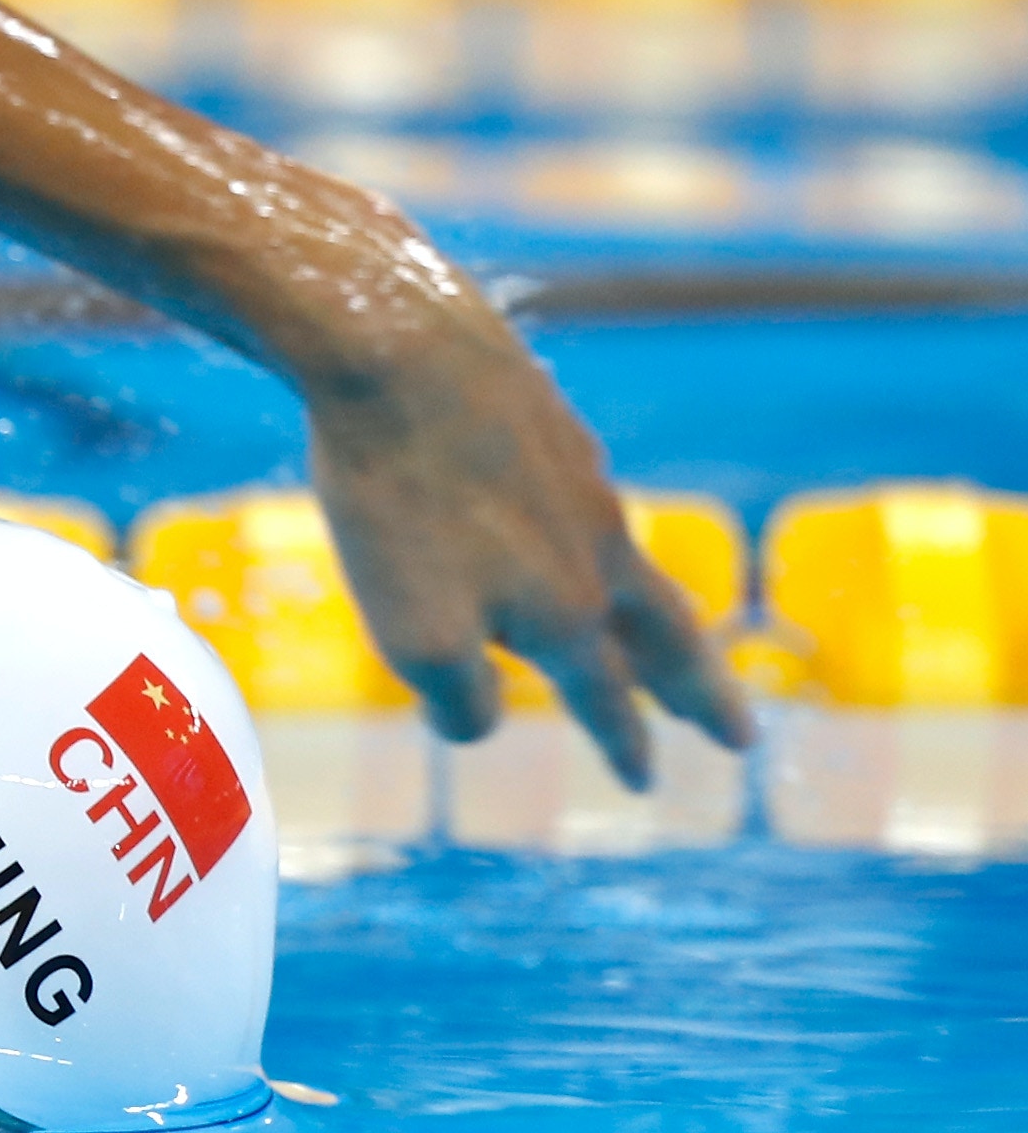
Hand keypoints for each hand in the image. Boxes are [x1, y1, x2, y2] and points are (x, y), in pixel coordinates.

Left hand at [303, 314, 751, 788]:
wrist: (396, 346)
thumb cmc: (396, 501)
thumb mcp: (411, 633)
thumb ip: (459, 699)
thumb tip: (485, 724)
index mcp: (565, 610)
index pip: (605, 698)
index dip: (622, 744)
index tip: (644, 786)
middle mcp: (594, 548)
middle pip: (662, 636)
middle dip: (697, 692)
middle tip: (736, 736)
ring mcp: (579, 482)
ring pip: (630, 567)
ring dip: (652, 619)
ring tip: (660, 643)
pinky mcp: (545, 426)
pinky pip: (582, 504)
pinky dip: (594, 544)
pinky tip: (576, 535)